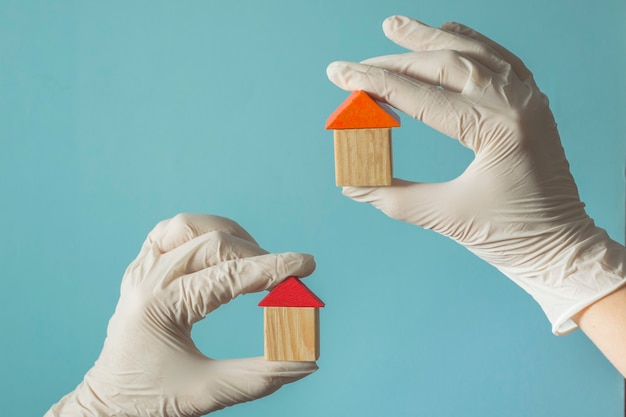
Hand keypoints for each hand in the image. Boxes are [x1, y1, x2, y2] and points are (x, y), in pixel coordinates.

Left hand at [45, 213, 316, 416]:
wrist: (107, 404)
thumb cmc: (152, 400)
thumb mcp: (207, 392)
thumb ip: (261, 374)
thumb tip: (307, 359)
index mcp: (159, 306)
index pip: (228, 275)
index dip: (273, 269)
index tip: (306, 265)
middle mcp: (147, 279)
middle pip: (212, 243)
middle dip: (257, 255)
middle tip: (287, 277)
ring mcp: (141, 270)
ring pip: (188, 226)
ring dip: (227, 235)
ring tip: (254, 258)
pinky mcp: (141, 270)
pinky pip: (169, 232)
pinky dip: (200, 232)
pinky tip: (218, 249)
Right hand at [326, 16, 624, 333]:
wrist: (560, 246)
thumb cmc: (510, 236)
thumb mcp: (446, 218)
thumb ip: (392, 196)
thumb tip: (351, 181)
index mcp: (497, 130)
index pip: (423, 98)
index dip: (376, 84)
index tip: (342, 75)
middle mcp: (517, 104)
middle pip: (446, 65)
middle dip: (396, 60)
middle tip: (359, 63)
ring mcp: (529, 100)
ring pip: (475, 51)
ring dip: (432, 37)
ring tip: (396, 25)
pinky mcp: (532, 104)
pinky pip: (500, 59)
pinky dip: (471, 42)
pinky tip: (450, 32)